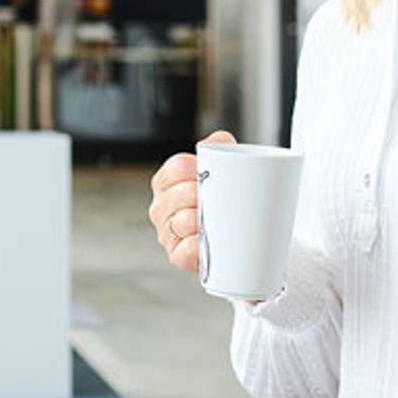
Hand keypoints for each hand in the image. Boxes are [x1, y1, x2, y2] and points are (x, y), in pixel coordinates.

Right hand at [148, 129, 232, 273]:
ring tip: (218, 219)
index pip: (176, 168)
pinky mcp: (177, 256)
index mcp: (166, 183)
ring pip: (180, 222)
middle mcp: (161, 207)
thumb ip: (219, 148)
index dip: (195, 168)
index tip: (210, 172)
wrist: (236, 239)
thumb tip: (221, 141)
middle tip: (221, 197)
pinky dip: (197, 245)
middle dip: (200, 195)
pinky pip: (184, 251)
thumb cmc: (221, 202)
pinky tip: (209, 241)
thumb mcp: (221, 170)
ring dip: (200, 220)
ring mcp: (167, 233)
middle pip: (178, 194)